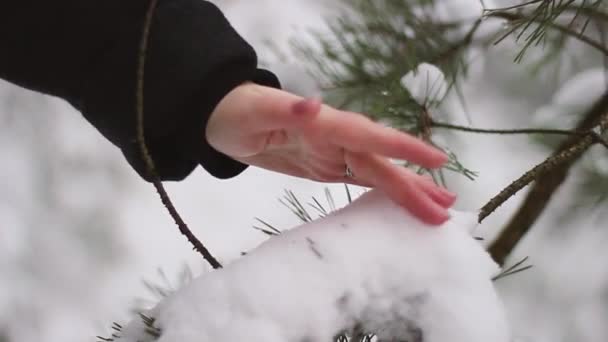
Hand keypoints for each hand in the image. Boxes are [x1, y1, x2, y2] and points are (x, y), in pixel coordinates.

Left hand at [206, 83, 455, 224]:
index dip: (403, 149)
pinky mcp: (325, 166)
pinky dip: (383, 192)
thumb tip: (313, 104)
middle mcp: (337, 138)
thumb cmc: (237, 111)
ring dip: (407, 191)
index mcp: (326, 123)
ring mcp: (333, 153)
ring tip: (438, 208)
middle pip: (381, 163)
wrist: (224, 118)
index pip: (370, 137)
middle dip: (413, 185)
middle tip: (447, 207)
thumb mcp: (257, 110)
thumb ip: (285, 109)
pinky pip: (360, 180)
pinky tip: (401, 202)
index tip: (437, 161)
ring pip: (377, 173)